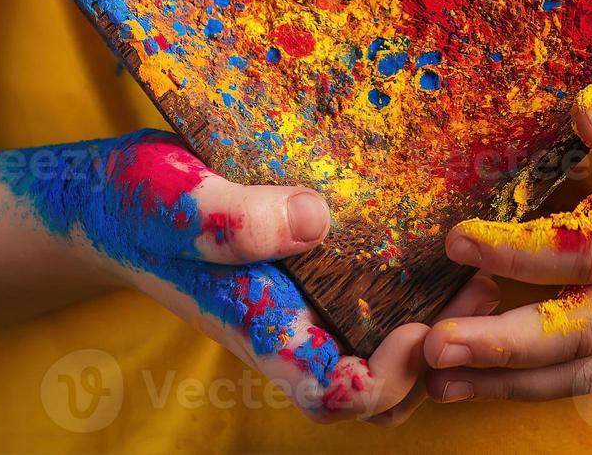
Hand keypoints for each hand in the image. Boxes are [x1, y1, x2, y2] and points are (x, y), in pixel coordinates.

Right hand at [0, 128, 495, 421]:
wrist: (111, 196)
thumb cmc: (135, 203)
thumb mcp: (176, 199)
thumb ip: (232, 221)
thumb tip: (316, 221)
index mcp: (260, 327)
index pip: (335, 395)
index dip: (388, 378)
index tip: (422, 327)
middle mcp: (288, 328)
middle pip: (374, 392)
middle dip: (436, 357)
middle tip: (480, 290)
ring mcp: (300, 306)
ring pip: (379, 353)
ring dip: (434, 326)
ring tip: (475, 270)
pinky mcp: (308, 274)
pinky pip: (369, 306)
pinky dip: (411, 292)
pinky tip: (436, 243)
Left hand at [423, 52, 591, 402]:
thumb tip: (583, 113)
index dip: (523, 251)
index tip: (459, 238)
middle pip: (586, 326)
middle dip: (506, 343)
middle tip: (434, 345)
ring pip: (590, 365)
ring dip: (513, 380)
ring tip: (441, 381)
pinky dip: (542, 382)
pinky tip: (485, 381)